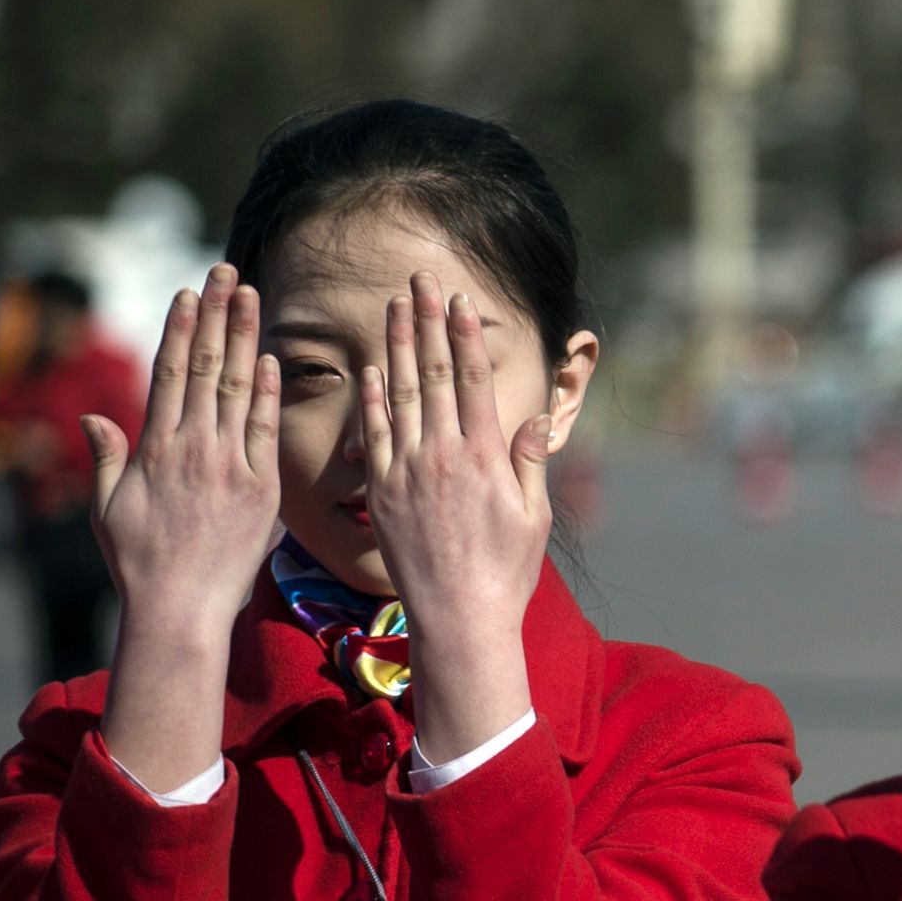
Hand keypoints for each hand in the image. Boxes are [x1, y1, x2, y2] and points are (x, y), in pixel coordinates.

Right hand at [93, 267, 280, 792]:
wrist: (180, 608)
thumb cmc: (139, 561)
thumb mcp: (107, 508)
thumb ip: (106, 457)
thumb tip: (91, 418)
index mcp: (155, 448)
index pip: (170, 373)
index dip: (180, 329)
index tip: (187, 294)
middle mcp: (193, 448)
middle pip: (207, 367)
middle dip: (216, 316)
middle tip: (226, 272)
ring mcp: (230, 465)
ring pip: (240, 388)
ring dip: (246, 338)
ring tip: (252, 296)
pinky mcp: (262, 488)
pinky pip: (268, 431)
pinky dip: (271, 392)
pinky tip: (273, 358)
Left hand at [362, 275, 554, 763]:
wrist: (460, 619)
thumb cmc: (506, 573)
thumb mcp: (534, 516)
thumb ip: (530, 462)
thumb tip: (532, 416)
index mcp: (485, 458)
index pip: (471, 382)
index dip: (464, 338)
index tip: (459, 302)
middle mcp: (444, 456)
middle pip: (433, 375)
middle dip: (426, 324)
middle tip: (419, 281)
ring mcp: (409, 472)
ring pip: (399, 395)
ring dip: (395, 347)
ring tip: (392, 307)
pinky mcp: (383, 493)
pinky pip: (374, 436)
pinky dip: (370, 399)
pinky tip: (366, 368)